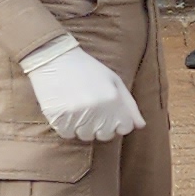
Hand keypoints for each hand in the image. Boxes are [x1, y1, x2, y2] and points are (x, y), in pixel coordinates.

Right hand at [19, 35, 143, 141]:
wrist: (54, 59)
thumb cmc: (87, 70)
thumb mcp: (114, 81)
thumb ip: (129, 105)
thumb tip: (140, 125)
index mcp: (114, 99)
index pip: (125, 128)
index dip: (118, 122)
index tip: (110, 114)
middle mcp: (97, 109)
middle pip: (105, 135)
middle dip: (101, 127)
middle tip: (92, 110)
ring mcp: (77, 114)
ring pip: (86, 136)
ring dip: (83, 127)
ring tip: (78, 109)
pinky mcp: (58, 117)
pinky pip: (67, 134)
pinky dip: (67, 127)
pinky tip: (66, 111)